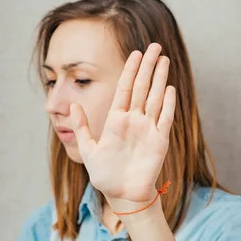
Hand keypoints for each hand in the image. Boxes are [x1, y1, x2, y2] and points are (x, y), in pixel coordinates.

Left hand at [69, 43, 175, 208]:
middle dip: (149, 66)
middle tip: (155, 46)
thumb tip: (72, 106)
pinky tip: (169, 88)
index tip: (136, 53)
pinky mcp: (159, 141)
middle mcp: (134, 121)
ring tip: (164, 59)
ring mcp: (148, 129)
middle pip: (143, 87)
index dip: (131, 70)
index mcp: (116, 120)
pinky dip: (168, 104)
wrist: (122, 194)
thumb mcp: (88, 150)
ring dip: (160, 79)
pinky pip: (165, 119)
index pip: (126, 89)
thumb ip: (81, 127)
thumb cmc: (105, 175)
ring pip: (156, 98)